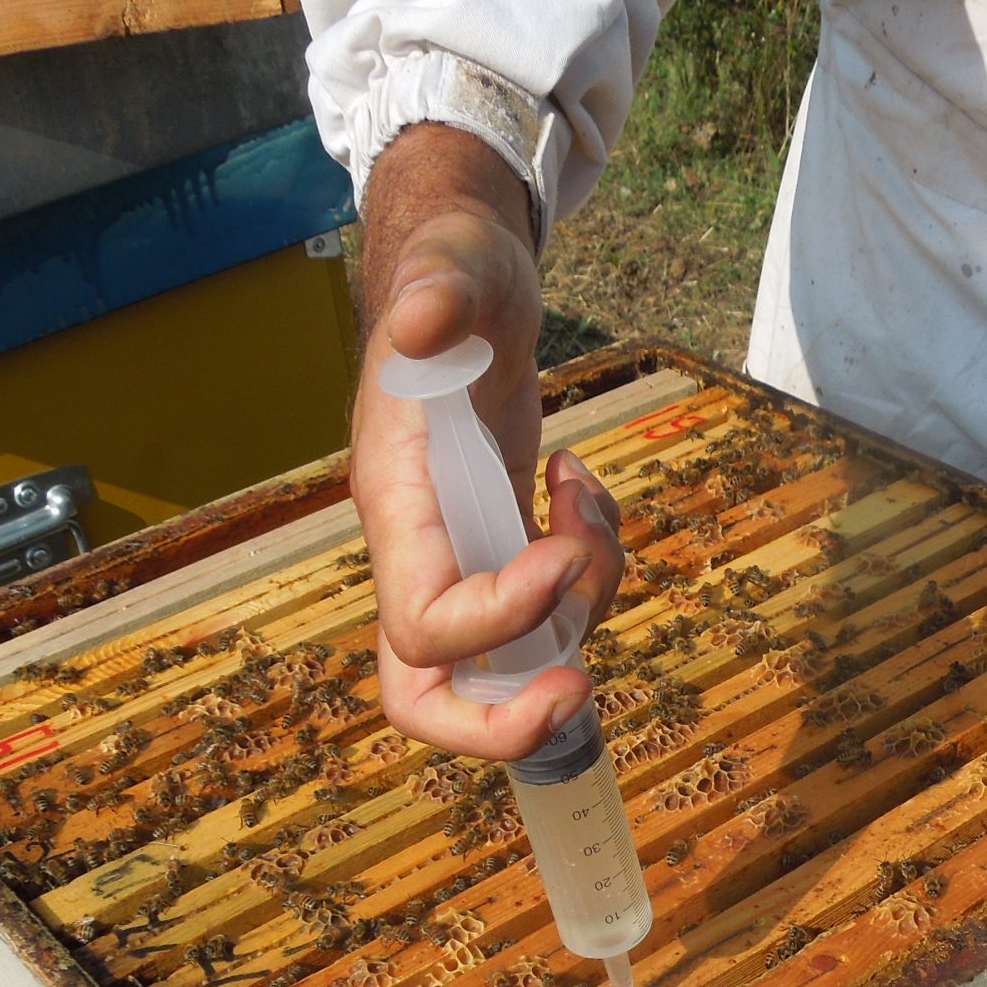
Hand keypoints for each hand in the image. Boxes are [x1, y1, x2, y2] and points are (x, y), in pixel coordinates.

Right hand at [350, 124, 624, 759]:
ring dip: (580, 605)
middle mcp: (421, 547)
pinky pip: (551, 606)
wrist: (463, 274)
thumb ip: (437, 293)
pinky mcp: (503, 545)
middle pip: (425, 692)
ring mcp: (462, 554)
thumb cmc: (452, 270)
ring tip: (587, 503)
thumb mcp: (452, 265)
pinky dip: (590, 567)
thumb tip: (429, 322)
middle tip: (579, 688)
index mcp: (395, 503)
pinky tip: (580, 487)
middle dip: (503, 721)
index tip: (562, 552)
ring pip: (511, 656)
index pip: (425, 621)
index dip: (499, 617)